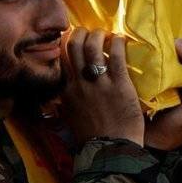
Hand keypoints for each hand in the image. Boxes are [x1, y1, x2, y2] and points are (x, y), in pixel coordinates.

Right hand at [59, 29, 143, 145]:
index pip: (61, 59)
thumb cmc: (92, 138)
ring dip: (98, 35)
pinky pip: (116, 56)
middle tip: (89, 32)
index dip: (66, 45)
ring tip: (105, 34)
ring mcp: (98, 83)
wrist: (109, 150)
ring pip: (92, 47)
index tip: (72, 39)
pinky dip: (117, 43)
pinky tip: (120, 39)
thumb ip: (66, 104)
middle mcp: (79, 83)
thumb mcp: (70, 119)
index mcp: (67, 91)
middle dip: (80, 33)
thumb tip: (61, 99)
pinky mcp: (119, 84)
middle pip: (73, 47)